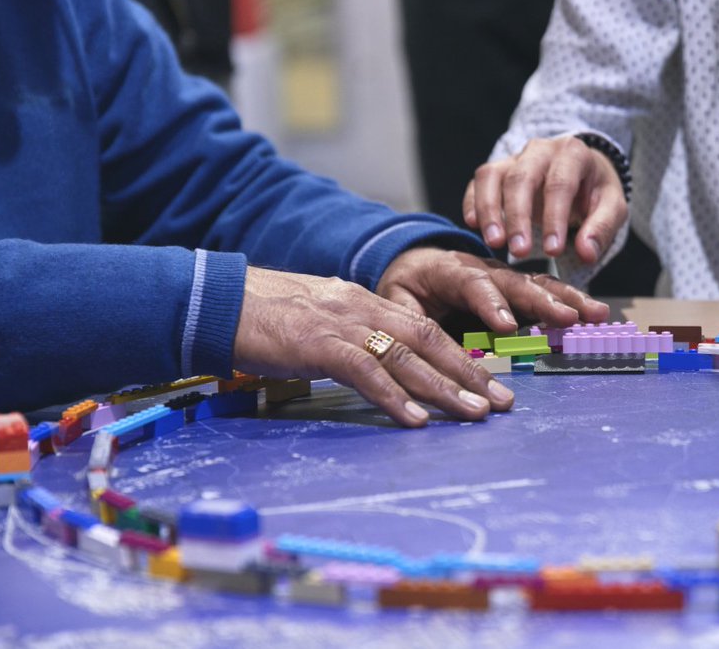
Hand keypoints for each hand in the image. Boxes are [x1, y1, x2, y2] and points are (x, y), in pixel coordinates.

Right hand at [233, 267, 514, 427]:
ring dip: (444, 387)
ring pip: (406, 355)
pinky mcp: (317, 344)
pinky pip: (364, 371)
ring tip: (474, 413)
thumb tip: (381, 366)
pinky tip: (416, 417)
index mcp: (364, 302)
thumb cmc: (264, 316)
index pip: (425, 329)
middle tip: (502, 404)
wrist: (216, 301)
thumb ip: (352, 338)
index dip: (461, 357)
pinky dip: (393, 396)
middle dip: (470, 373)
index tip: (489, 384)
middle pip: (429, 340)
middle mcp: (361, 309)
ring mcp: (341, 324)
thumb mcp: (319, 321)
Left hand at [376, 247, 610, 330]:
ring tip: (596, 314)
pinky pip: (546, 293)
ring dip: (568, 299)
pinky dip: (570, 303)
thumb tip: (426, 349)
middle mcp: (484, 268)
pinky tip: (594, 316)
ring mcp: (504, 277)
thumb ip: (410, 321)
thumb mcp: (395, 301)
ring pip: (538, 284)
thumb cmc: (405, 286)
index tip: (507, 326)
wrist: (416, 264)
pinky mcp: (518, 289)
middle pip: (515, 282)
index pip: (472, 283)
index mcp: (450, 269)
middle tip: (569, 318)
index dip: (490, 303)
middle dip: (544, 301)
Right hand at [463, 136, 627, 262]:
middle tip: (520, 252)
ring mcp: (514, 158)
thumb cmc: (595, 193)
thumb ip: (601, 229)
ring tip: (494, 243)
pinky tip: (474, 225)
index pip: (560, 184)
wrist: (581, 173)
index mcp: (573, 154)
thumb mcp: (612, 208)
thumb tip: (586, 253)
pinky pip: (479, 182)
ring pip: (492, 176)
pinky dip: (473, 202)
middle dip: (518, 217)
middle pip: (522, 178)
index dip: (554, 217)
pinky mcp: (497, 170)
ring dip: (490, 210)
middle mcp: (540, 151)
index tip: (553, 250)